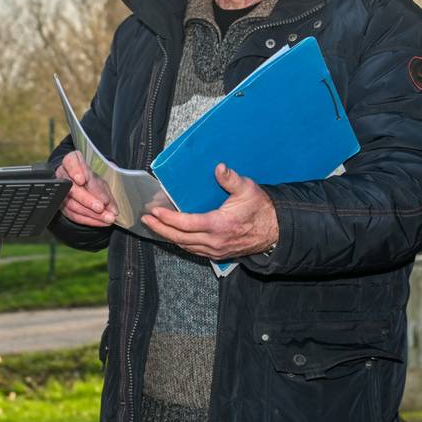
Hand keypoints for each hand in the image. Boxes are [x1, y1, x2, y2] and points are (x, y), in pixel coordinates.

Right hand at [55, 151, 117, 227]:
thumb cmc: (88, 178)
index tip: (82, 180)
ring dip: (91, 213)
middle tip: (101, 207)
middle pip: (72, 188)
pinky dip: (89, 220)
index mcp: (71, 162)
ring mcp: (60, 193)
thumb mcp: (98, 179)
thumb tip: (112, 208)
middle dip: (88, 199)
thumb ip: (104, 191)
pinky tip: (100, 221)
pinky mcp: (61, 206)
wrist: (78, 184)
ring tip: (107, 217)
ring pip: (73, 204)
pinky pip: (74, 215)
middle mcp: (63, 176)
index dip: (75, 170)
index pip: (70, 162)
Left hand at [141, 164, 278, 259]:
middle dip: (160, 228)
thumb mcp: (248, 189)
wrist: (274, 231)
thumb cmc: (260, 209)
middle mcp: (215, 241)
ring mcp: (216, 250)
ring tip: (154, 226)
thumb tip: (219, 167)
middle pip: (180, 238)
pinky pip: (193, 250)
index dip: (168, 218)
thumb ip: (231, 179)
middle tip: (146, 220)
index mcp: (219, 225)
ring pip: (185, 246)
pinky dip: (180, 242)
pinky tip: (173, 235)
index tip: (155, 211)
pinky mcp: (217, 254)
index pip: (187, 224)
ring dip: (168, 236)